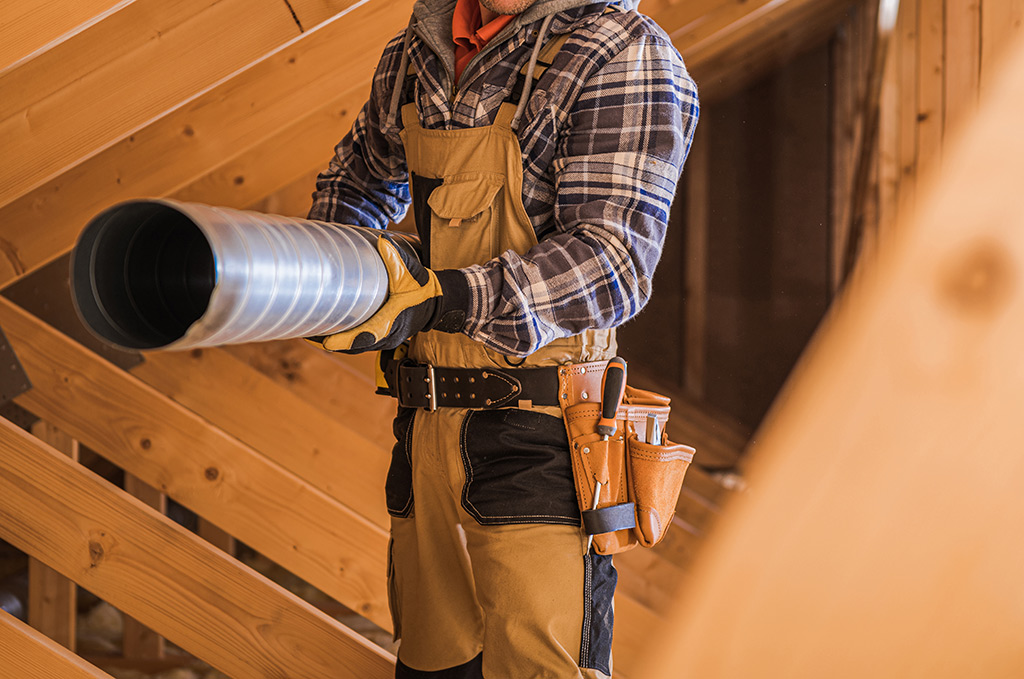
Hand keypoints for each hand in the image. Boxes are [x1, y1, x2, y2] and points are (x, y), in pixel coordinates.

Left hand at [306, 235, 457, 352]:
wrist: (436, 303)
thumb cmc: (423, 290)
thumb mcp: (411, 274)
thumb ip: (397, 260)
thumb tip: (383, 242)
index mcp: (392, 322)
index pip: (366, 337)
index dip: (346, 341)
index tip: (326, 342)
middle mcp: (386, 336)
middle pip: (353, 346)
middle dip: (329, 341)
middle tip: (305, 331)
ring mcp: (382, 339)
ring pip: (353, 346)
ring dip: (333, 340)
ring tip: (309, 330)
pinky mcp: (379, 337)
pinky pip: (357, 342)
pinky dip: (341, 338)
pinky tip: (325, 329)